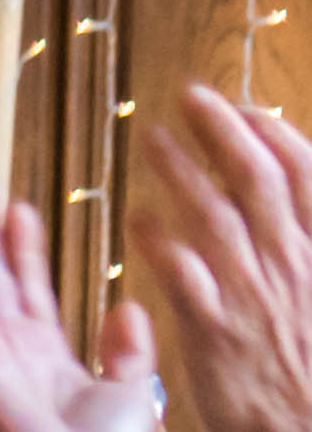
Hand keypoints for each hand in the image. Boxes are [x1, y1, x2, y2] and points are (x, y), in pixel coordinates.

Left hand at [129, 89, 311, 431]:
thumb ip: (309, 253)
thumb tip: (296, 220)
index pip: (304, 176)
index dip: (274, 136)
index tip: (247, 108)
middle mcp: (293, 265)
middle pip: (256, 180)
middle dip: (224, 132)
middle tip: (189, 96)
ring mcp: (254, 298)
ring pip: (216, 217)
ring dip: (183, 172)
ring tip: (150, 140)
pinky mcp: (217, 335)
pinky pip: (185, 278)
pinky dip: (162, 243)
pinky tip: (136, 219)